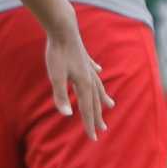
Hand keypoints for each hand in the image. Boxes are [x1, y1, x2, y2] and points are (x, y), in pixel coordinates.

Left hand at [45, 25, 113, 140]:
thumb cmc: (58, 53)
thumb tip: (67, 114)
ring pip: (98, 87)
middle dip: (97, 117)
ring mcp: (88, 67)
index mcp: (84, 84)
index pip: (87, 109)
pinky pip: (93, 69)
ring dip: (103, 98)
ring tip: (111, 105)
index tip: (94, 139)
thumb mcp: (56, 76)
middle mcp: (90, 77)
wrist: (63, 28)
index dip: (89, 125)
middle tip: (102, 130)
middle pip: (95, 101)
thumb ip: (60, 96)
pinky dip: (97, 74)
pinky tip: (100, 71)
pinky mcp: (84, 58)